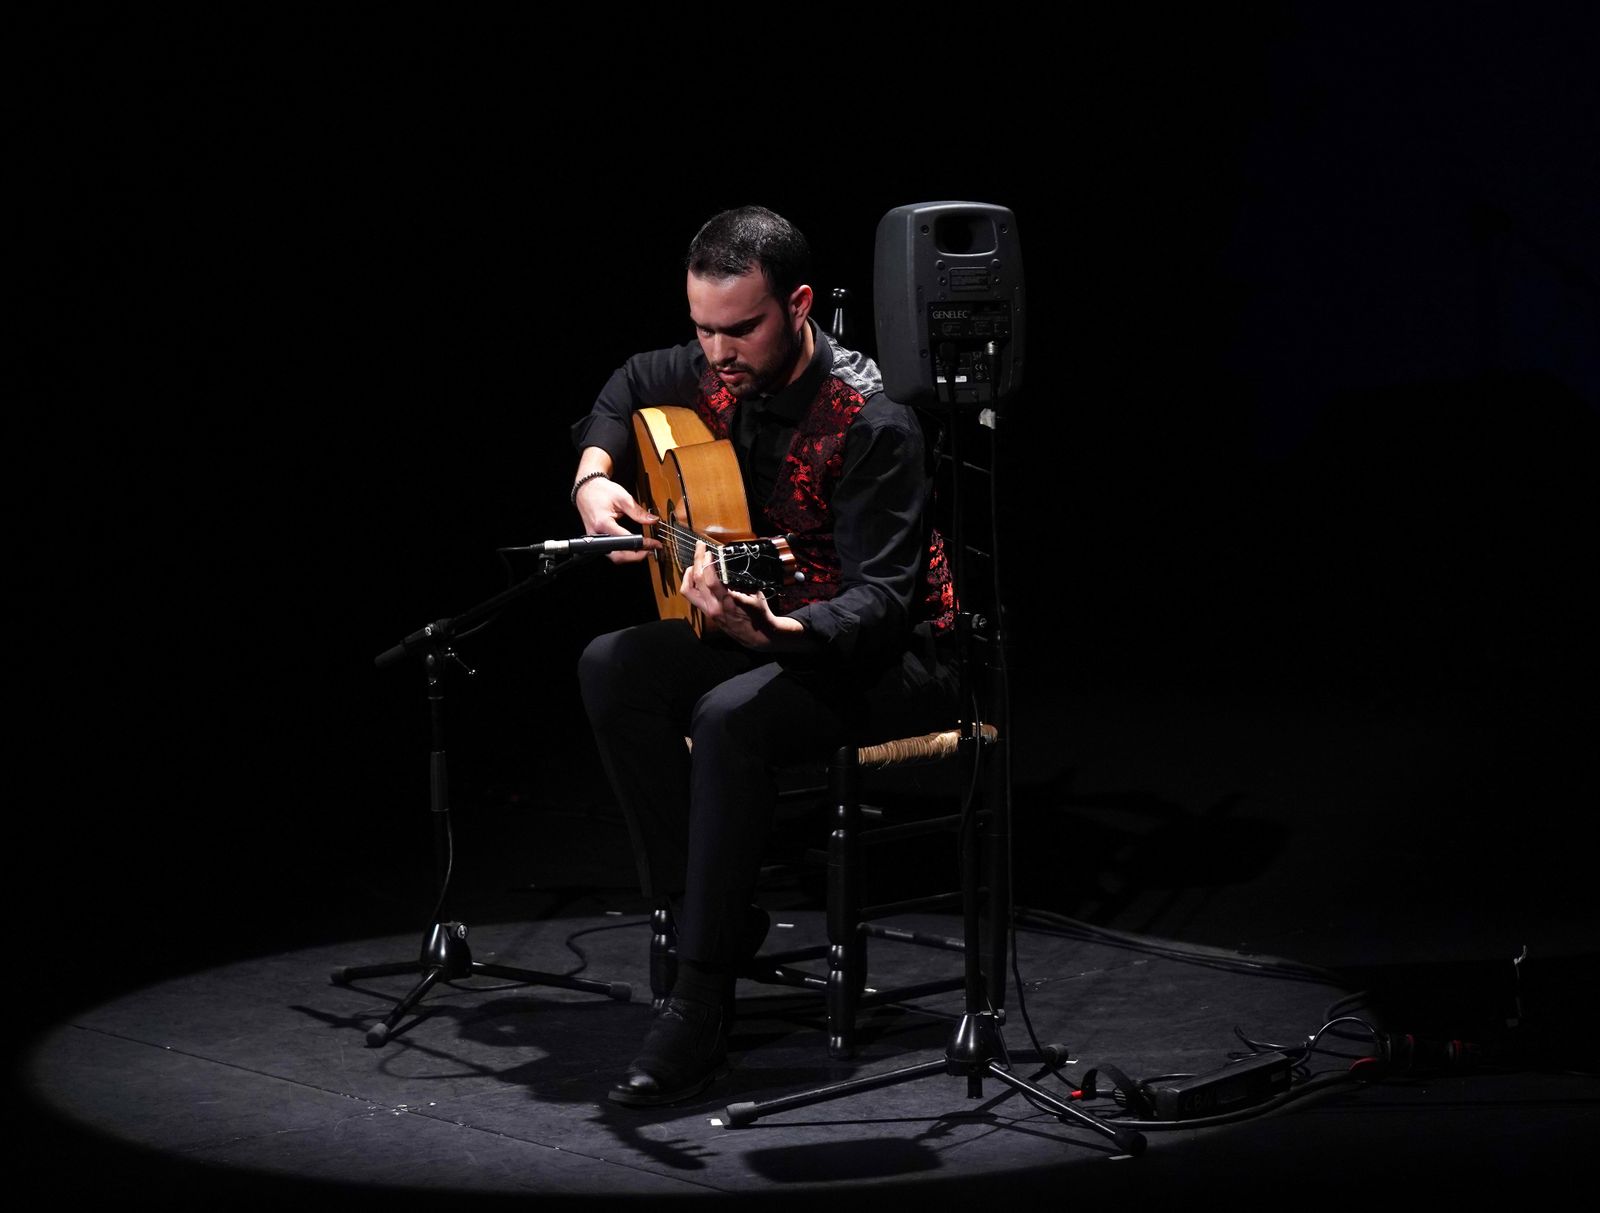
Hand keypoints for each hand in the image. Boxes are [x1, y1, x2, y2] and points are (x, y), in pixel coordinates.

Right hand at [573, 474, 657, 563]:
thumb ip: (638, 511)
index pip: (626, 540)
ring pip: (614, 556)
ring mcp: (596, 539)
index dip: (642, 544)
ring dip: (630, 556)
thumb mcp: (622, 497)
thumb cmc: (600, 491)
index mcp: (603, 523)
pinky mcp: (597, 540)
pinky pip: (611, 551)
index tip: (654, 543)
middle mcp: (597, 534)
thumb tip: (652, 520)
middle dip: (636, 556)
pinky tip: (633, 546)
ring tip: (644, 548)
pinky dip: (623, 552)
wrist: (586, 489)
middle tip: (650, 550)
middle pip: (618, 556)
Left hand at [680, 542, 804, 649]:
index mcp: (727, 602)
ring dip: (689, 573)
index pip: (710, 581)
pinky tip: (698, 576)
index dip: (707, 563)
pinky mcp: (706, 613)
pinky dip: (692, 583)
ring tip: (696, 563)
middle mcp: (713, 608)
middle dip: (697, 560)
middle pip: (696, 581)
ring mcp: (708, 611)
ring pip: (687, 590)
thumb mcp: (754, 595)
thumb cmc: (759, 614)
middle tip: (700, 547)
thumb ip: (740, 581)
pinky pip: (692, 596)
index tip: (709, 551)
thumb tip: (729, 565)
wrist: (757, 637)